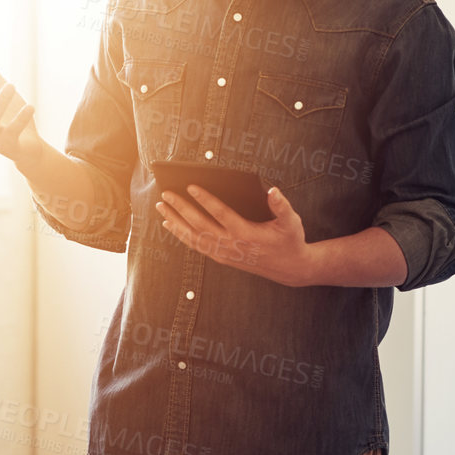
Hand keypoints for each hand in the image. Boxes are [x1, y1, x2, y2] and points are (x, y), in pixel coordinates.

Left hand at [156, 183, 314, 286]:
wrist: (289, 268)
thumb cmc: (290, 240)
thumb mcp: (292, 222)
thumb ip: (282, 206)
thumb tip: (272, 191)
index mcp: (246, 233)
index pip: (220, 213)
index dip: (205, 200)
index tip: (190, 186)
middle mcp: (231, 244)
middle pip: (199, 225)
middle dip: (181, 208)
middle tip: (166, 194)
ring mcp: (223, 253)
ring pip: (193, 238)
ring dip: (176, 222)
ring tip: (161, 207)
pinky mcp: (221, 258)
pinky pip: (196, 246)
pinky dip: (181, 235)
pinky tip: (170, 224)